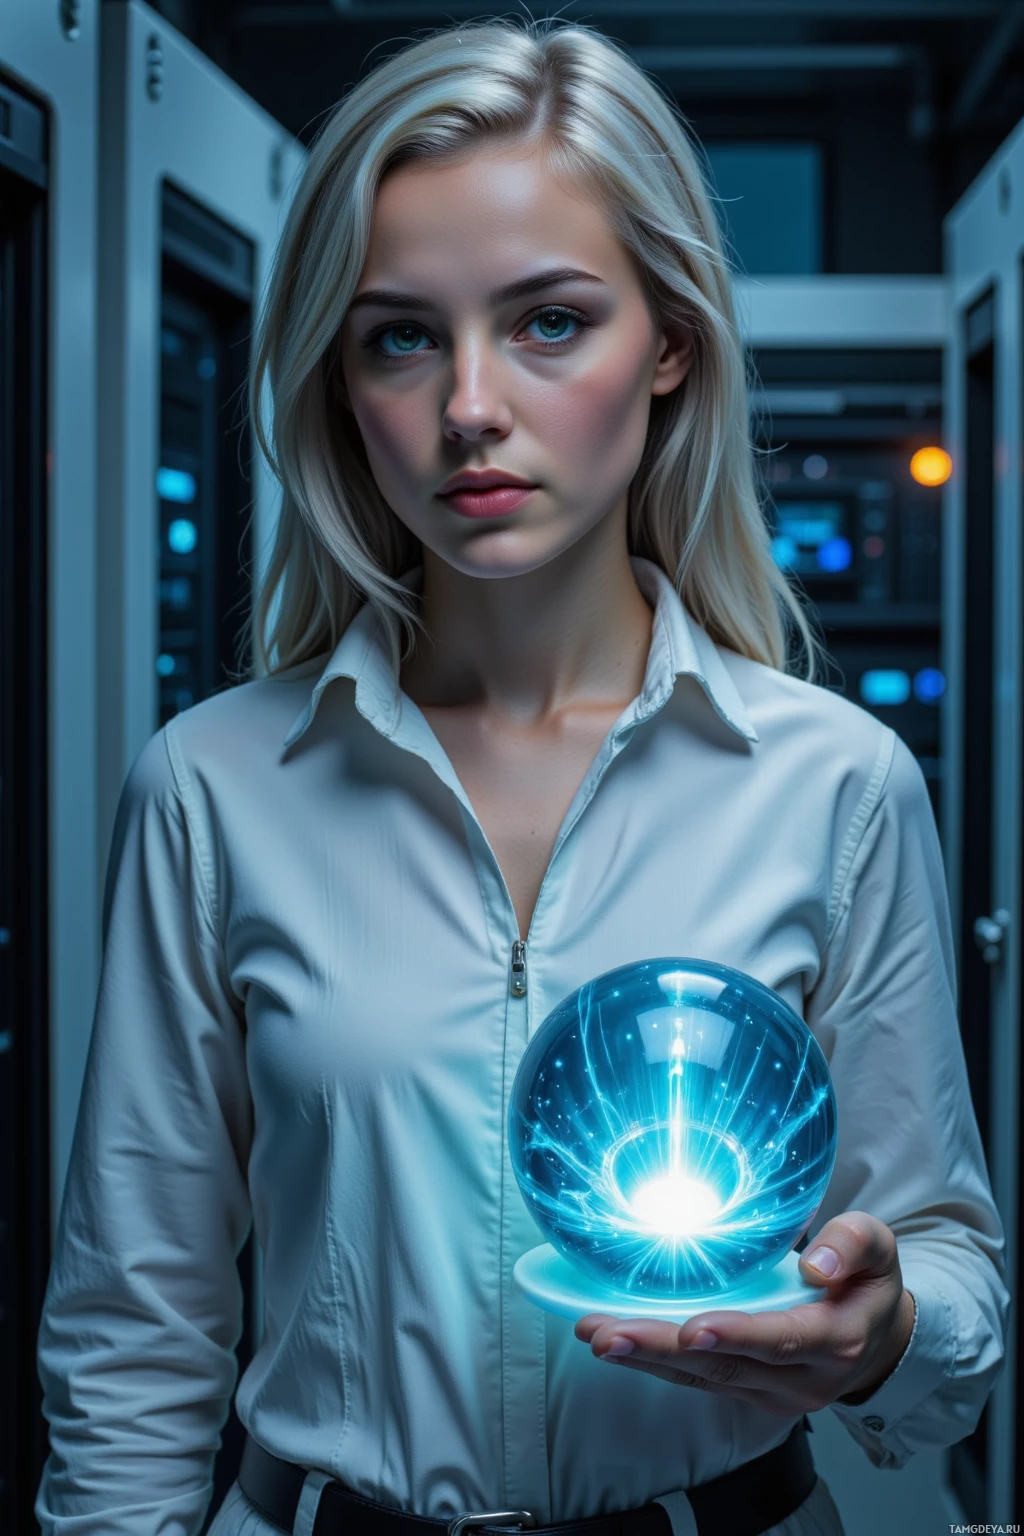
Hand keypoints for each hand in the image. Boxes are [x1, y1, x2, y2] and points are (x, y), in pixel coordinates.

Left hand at [574, 1211, 916, 1416]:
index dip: (736, 1335)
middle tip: (609, 1335)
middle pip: (725, 1366)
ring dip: (645, 1358)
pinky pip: (697, 1380)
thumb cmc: (867, 1282)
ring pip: (701, 1378)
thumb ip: (854, 1244)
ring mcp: (772, 1393)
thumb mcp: (877, 1247)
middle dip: (662, 1351)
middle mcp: (802, 1379)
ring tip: (595, 1334)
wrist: (877, 1338)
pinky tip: (614, 1339)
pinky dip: (654, 1361)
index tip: (692, 1328)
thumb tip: (817, 1263)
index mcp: (836, 1340)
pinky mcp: (748, 1392)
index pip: (781, 1341)